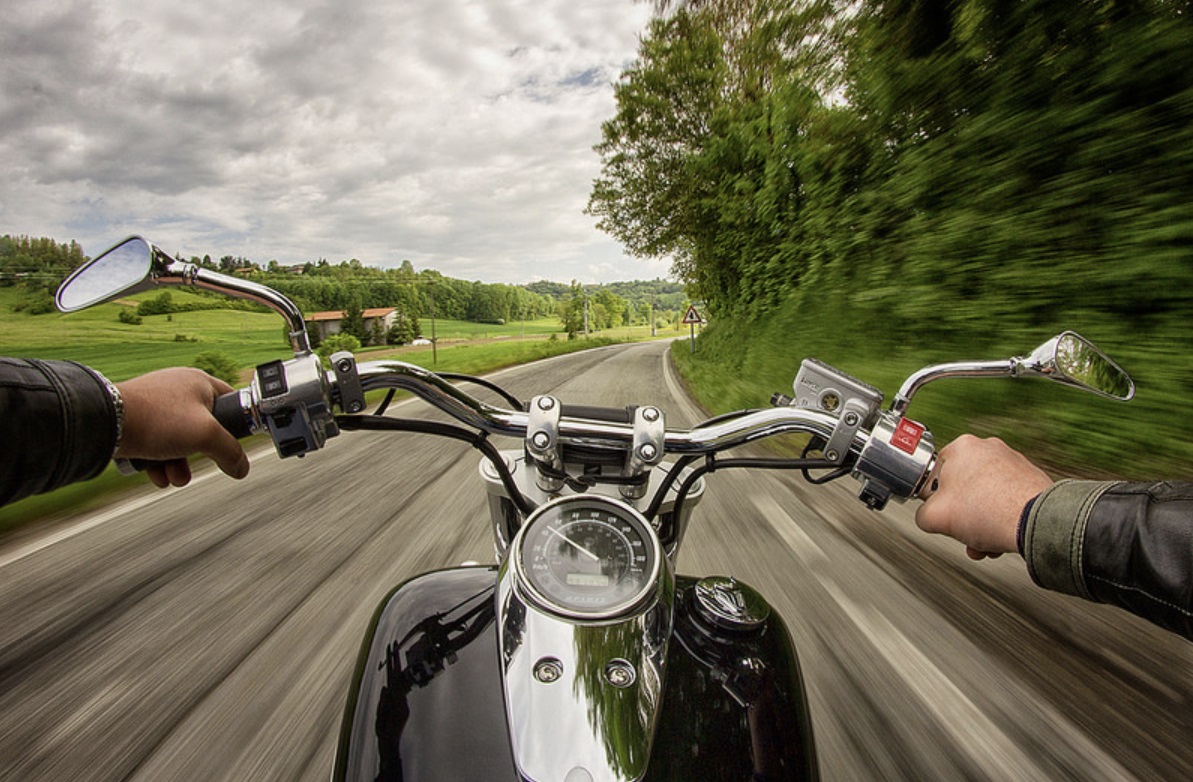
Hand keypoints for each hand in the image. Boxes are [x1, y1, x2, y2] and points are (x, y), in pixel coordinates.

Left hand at [115, 368, 249, 487]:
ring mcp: (156, 405)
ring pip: (179, 441)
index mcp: (199, 382)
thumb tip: (242, 467)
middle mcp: (178, 390)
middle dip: (200, 456)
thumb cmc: (156, 419)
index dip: (236, 424)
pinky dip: (159, 463)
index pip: (231, 401)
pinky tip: (156, 474)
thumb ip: (231, 452)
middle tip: (198, 464)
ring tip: (172, 476)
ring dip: (179, 465)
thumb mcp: (207, 436)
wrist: (105, 424)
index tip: (233, 444)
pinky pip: (157, 445)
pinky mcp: (138, 421)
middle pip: (203, 429)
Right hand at [914, 434, 1052, 559]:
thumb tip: (927, 517)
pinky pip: (1006, 499)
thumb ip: (922, 515)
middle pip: (963, 487)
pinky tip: (1000, 537)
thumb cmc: (987, 511)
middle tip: (963, 533)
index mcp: (961, 447)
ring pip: (985, 496)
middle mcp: (988, 447)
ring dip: (981, 521)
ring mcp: (1012, 461)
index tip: (941, 514)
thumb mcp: (933, 517)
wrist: (1034, 521)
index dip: (935, 499)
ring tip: (984, 542)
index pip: (935, 473)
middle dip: (962, 516)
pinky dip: (1001, 518)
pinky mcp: (1031, 478)